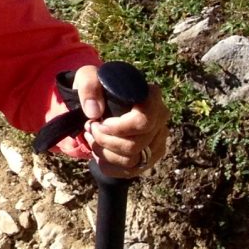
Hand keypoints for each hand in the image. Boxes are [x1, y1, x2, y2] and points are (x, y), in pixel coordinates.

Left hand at [53, 63, 169, 178]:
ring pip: (132, 160)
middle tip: (90, 128)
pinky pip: (131, 171)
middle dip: (105, 140)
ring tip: (92, 138)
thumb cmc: (98, 87)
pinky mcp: (151, 156)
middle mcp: (160, 119)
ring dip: (105, 152)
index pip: (143, 120)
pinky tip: (100, 152)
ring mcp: (158, 139)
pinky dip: (109, 165)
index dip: (119, 127)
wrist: (101, 100)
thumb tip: (94, 113)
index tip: (100, 122)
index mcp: (151, 97)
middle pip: (135, 144)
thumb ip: (88, 87)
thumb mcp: (87, 77)